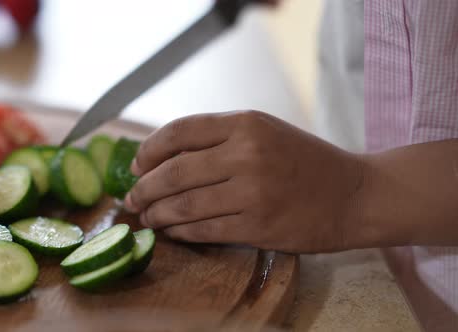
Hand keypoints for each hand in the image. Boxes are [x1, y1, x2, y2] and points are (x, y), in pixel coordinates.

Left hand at [124, 111, 364, 252]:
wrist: (355, 194)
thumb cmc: (306, 162)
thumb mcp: (265, 132)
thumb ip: (219, 139)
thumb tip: (163, 157)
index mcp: (246, 122)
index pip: (179, 131)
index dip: (148, 150)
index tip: (136, 166)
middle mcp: (247, 154)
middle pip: (173, 172)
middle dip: (144, 189)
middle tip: (133, 199)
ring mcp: (253, 192)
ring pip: (184, 205)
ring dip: (157, 214)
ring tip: (147, 217)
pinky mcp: (258, 227)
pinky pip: (204, 230)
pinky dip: (180, 232)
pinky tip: (172, 231)